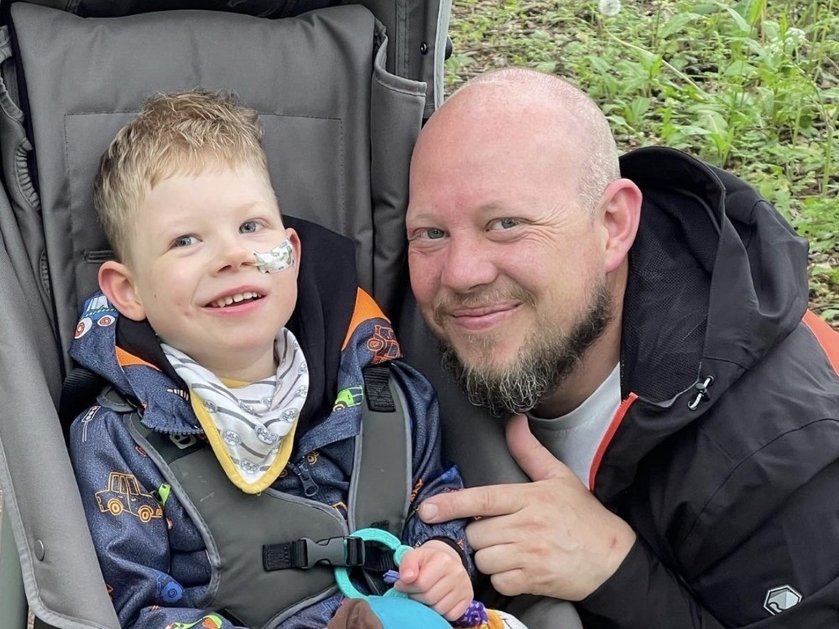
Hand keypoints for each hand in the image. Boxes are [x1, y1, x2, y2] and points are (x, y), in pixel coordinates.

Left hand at [394, 539, 473, 620]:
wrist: (446, 561)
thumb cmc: (427, 561)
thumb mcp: (414, 556)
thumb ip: (407, 565)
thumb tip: (406, 579)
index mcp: (444, 560)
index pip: (421, 584)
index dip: (407, 588)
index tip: (402, 585)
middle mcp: (458, 573)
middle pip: (429, 598)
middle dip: (416, 597)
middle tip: (413, 592)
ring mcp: (465, 586)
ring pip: (439, 609)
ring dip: (428, 606)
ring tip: (425, 595)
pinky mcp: (468, 598)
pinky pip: (450, 615)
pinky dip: (441, 612)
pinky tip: (437, 600)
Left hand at [418, 414, 635, 600]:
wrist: (612, 558)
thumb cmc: (582, 516)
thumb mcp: (558, 476)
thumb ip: (528, 451)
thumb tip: (514, 421)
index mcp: (529, 498)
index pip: (483, 499)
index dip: (451, 504)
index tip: (427, 509)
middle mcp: (527, 526)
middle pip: (477, 533)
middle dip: (479, 533)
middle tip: (498, 530)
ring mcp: (529, 555)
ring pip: (483, 558)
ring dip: (488, 556)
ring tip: (509, 548)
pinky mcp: (532, 580)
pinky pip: (498, 581)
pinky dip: (502, 577)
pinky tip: (517, 567)